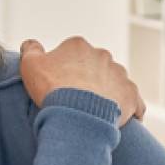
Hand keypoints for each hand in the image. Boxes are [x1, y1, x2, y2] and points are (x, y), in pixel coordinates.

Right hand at [18, 37, 144, 127]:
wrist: (76, 114)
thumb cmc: (52, 89)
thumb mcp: (30, 65)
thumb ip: (30, 50)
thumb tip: (31, 44)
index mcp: (78, 46)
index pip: (72, 54)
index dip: (64, 70)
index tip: (59, 85)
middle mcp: (102, 55)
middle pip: (94, 66)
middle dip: (88, 80)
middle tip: (76, 99)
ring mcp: (119, 74)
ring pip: (114, 82)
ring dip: (107, 93)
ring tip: (95, 112)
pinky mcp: (131, 94)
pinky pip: (134, 102)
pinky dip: (130, 109)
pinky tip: (124, 120)